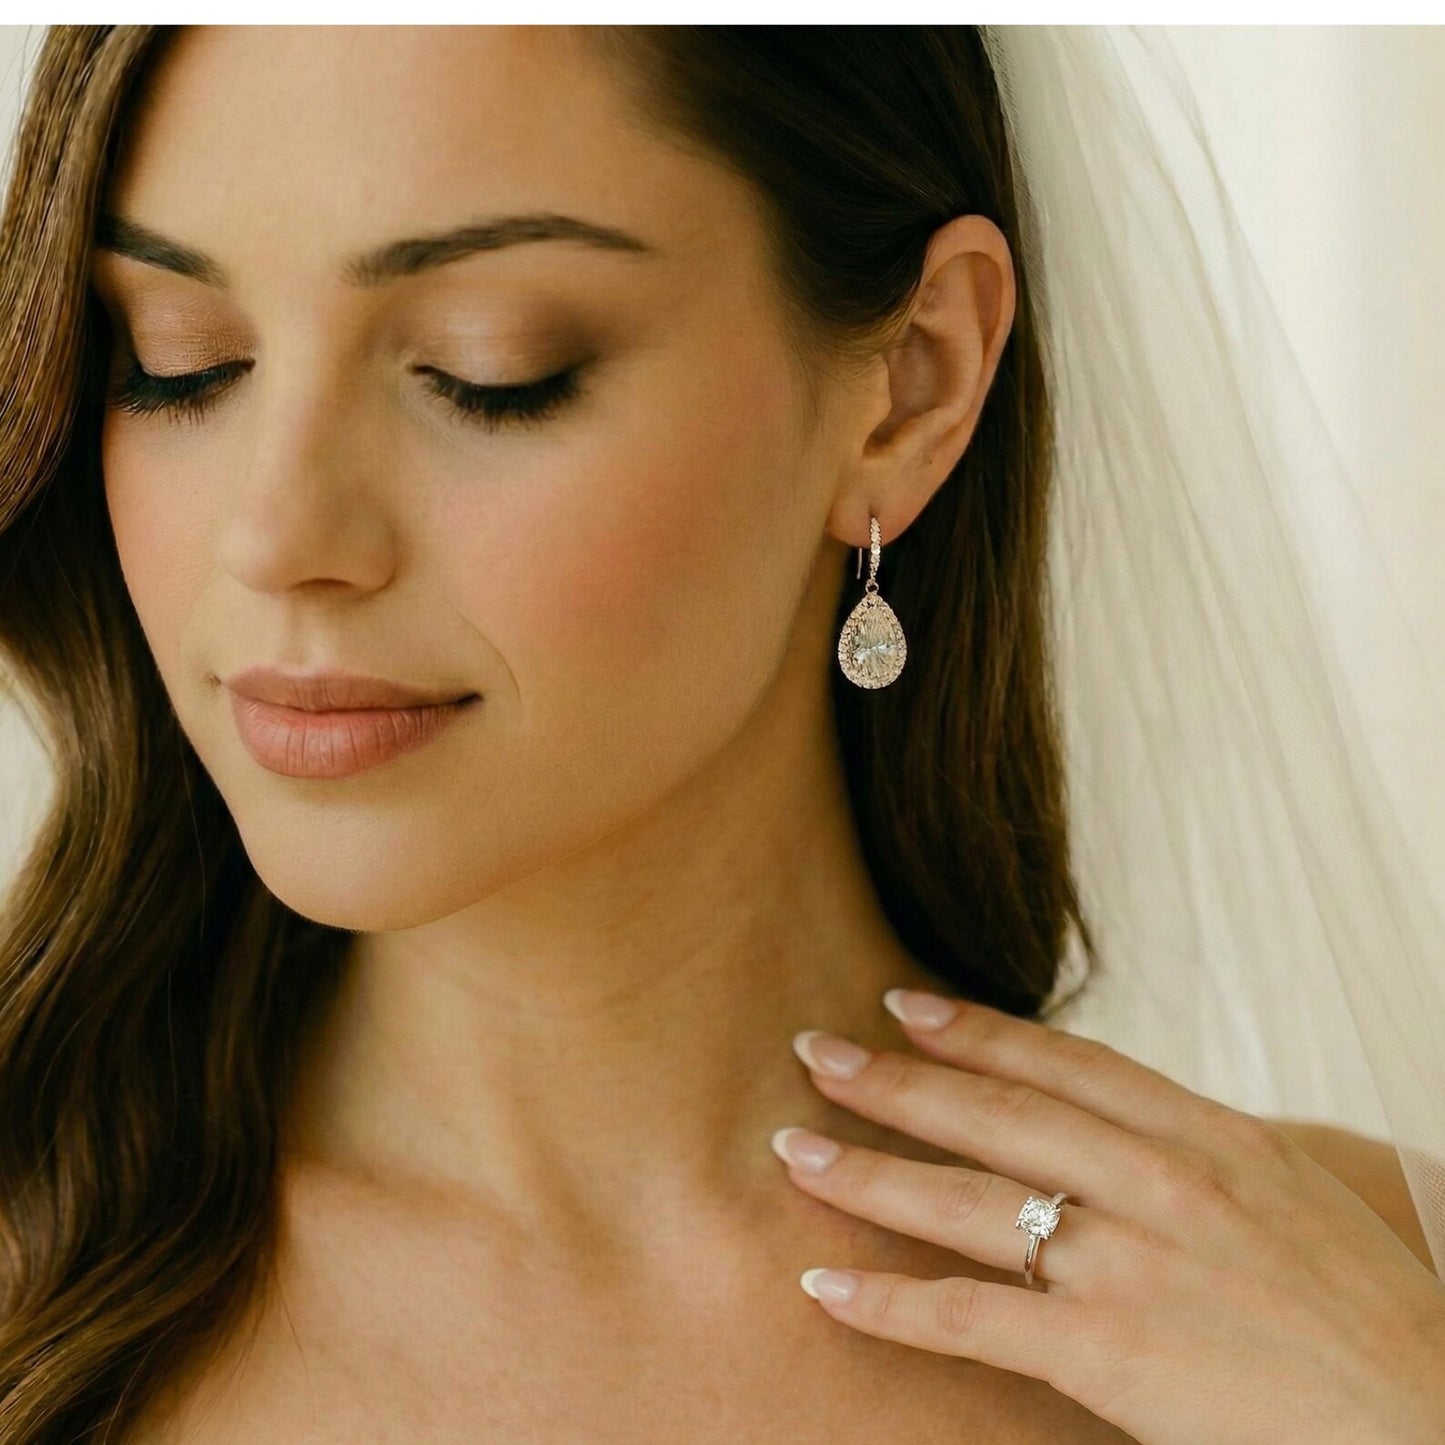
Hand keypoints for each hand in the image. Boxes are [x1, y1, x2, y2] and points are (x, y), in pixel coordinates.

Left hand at [768, 988, 1444, 1444]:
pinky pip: (972, 1317)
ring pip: (966, 1201)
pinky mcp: (1110, 1354)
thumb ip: (1198, 1148)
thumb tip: (1120, 1117)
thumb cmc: (1370, 1311)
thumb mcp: (1293, 1191)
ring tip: (794, 1152)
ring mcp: (1130, 1265)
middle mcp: (1159, 1182)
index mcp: (1207, 1136)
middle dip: (896, 1081)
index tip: (904, 1004)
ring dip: (868, 1174)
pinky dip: (889, 1302)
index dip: (976, 1030)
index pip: (1065, 1063)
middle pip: (997, 1115)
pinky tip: (825, 1284)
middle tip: (815, 1053)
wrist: (1433, 1423)